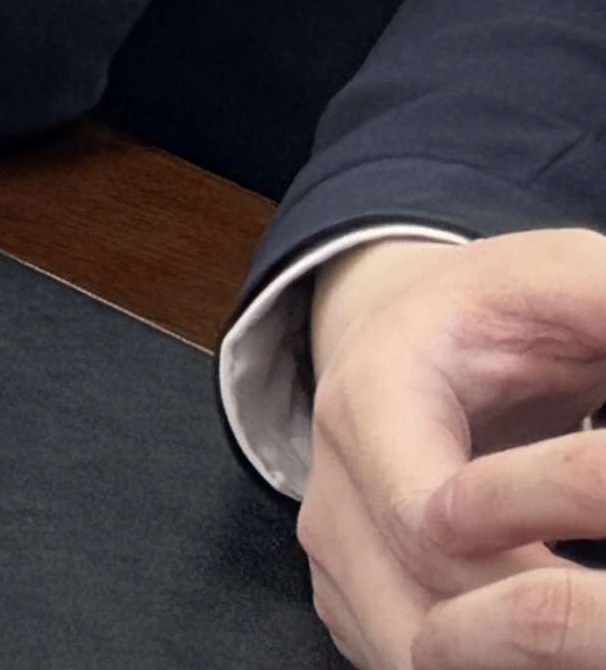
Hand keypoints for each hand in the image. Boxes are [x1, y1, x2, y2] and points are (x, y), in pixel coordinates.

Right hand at [301, 229, 605, 663]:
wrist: (410, 322)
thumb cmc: (498, 307)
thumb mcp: (564, 278)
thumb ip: (605, 294)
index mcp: (372, 395)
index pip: (431, 525)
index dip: (531, 573)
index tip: (605, 580)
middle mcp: (330, 477)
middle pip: (416, 612)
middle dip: (530, 642)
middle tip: (605, 624)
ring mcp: (333, 541)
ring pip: (407, 654)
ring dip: (502, 661)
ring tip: (583, 641)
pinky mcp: (349, 589)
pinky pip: (404, 659)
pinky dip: (478, 666)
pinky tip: (543, 650)